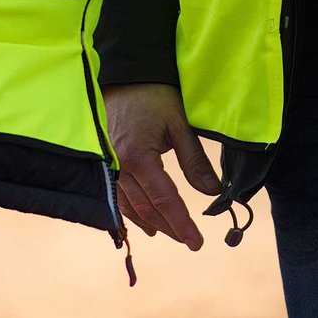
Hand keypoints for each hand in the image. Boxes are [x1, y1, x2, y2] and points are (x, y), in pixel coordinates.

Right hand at [107, 83, 218, 250]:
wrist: (123, 75)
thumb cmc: (154, 96)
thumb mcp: (180, 124)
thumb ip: (195, 161)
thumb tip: (213, 191)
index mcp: (139, 158)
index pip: (165, 201)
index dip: (182, 224)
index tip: (196, 242)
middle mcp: (119, 167)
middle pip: (147, 209)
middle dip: (170, 227)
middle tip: (188, 240)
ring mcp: (108, 167)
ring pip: (130, 206)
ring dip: (151, 222)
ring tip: (167, 232)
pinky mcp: (104, 163)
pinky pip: (117, 196)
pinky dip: (131, 211)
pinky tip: (141, 219)